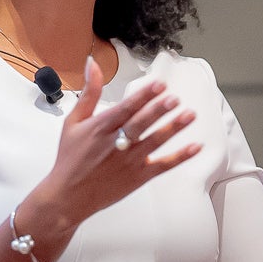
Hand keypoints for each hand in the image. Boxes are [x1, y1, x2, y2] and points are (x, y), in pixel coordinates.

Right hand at [28, 56, 201, 235]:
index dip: (143, 96)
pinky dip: (180, 157)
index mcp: (101, 128)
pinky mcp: (138, 177)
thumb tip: (93, 65)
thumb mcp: (74, 122)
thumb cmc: (70, 158)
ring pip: (155, 142)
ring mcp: (129, 161)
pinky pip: (162, 165)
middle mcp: (116, 143)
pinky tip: (194, 146)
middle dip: (159, 110)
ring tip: (189, 115)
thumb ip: (90, 93)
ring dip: (173, 128)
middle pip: (141, 123)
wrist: (68, 196)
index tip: (159, 84)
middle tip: (175, 98)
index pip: (126, 108)